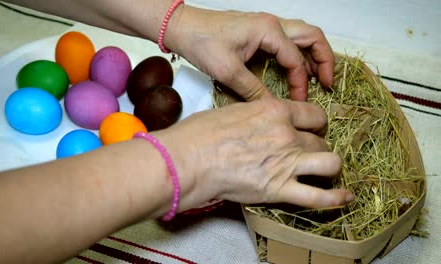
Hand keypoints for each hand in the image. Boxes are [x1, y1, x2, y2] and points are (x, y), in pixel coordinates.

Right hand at [156, 97, 352, 210]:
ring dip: (327, 167)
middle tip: (304, 153)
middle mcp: (287, 135)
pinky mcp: (279, 190)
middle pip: (320, 140)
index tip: (309, 129)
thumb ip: (257, 115)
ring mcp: (286, 163)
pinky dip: (335, 198)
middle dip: (315, 146)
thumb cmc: (200, 134)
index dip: (314, 123)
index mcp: (275, 111)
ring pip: (329, 163)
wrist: (187, 160)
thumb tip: (260, 121)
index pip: (315, 115)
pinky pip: (319, 197)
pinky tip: (345, 197)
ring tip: (320, 171)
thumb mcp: (232, 111)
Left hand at [168, 7, 333, 100]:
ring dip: (313, 56)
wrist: (183, 28)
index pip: (295, 59)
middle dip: (324, 60)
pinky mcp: (260, 31)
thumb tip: (272, 108)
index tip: (299, 102)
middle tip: (328, 83)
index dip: (300, 83)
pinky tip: (296, 72)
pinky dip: (298, 55)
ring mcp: (267, 26)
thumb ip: (253, 91)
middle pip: (312, 37)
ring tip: (318, 79)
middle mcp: (273, 24)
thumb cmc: (202, 43)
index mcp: (268, 30)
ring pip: (303, 37)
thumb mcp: (228, 72)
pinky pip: (288, 41)